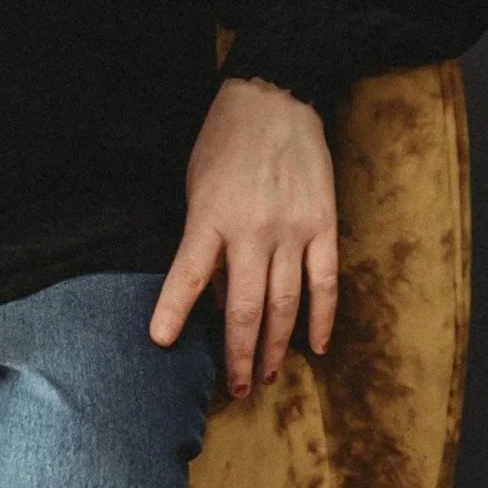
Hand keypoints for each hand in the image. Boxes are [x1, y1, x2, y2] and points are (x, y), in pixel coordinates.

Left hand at [148, 77, 338, 397]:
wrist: (274, 100)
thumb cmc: (224, 143)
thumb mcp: (197, 186)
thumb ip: (203, 239)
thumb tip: (213, 294)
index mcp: (211, 217)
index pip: (188, 274)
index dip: (173, 311)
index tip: (161, 342)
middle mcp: (253, 230)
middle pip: (244, 307)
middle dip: (238, 353)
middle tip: (235, 387)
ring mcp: (292, 231)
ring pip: (286, 305)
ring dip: (276, 346)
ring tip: (267, 375)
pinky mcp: (324, 226)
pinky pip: (326, 283)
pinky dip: (321, 320)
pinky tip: (315, 347)